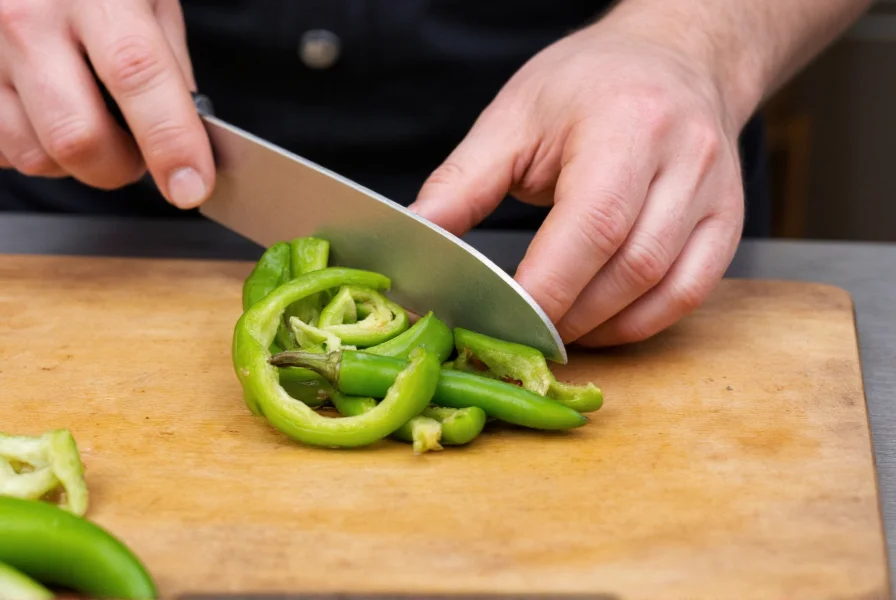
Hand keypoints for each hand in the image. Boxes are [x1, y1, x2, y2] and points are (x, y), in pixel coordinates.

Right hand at [0, 0, 212, 207]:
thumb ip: (167, 64)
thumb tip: (189, 136)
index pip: (137, 75)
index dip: (170, 141)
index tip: (192, 186)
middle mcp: (28, 19)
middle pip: (78, 136)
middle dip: (121, 167)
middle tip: (141, 154)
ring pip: (36, 155)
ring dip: (77, 163)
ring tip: (91, 122)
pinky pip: (4, 148)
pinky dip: (37, 148)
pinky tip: (50, 113)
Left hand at [410, 16, 747, 347]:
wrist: (673, 57)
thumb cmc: (589, 84)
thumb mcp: (514, 118)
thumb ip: (463, 183)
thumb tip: (417, 237)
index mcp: (626, 125)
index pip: (591, 227)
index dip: (546, 288)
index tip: (499, 319)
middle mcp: (686, 158)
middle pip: (629, 267)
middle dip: (568, 315)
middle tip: (518, 334)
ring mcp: (716, 193)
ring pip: (663, 288)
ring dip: (602, 326)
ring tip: (554, 330)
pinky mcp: (727, 220)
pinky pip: (691, 292)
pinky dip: (642, 322)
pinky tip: (602, 324)